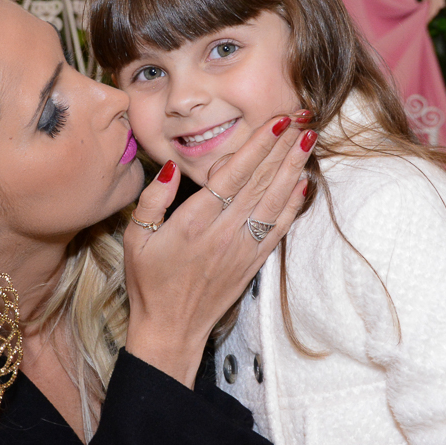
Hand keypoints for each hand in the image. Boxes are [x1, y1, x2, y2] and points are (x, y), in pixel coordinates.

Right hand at [124, 114, 317, 386]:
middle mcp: (224, 232)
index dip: (257, 146)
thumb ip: (154, 199)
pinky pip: (278, 229)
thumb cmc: (149, 281)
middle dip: (283, 146)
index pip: (233, 174)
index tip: (276, 120)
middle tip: (302, 116)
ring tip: (309, 139)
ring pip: (274, 201)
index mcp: (194, 221)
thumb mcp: (136, 237)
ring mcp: (242, 248)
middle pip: (260, 181)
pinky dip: (293, 205)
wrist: (170, 329)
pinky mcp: (253, 262)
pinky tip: (303, 184)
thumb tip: (172, 166)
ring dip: (294, 168)